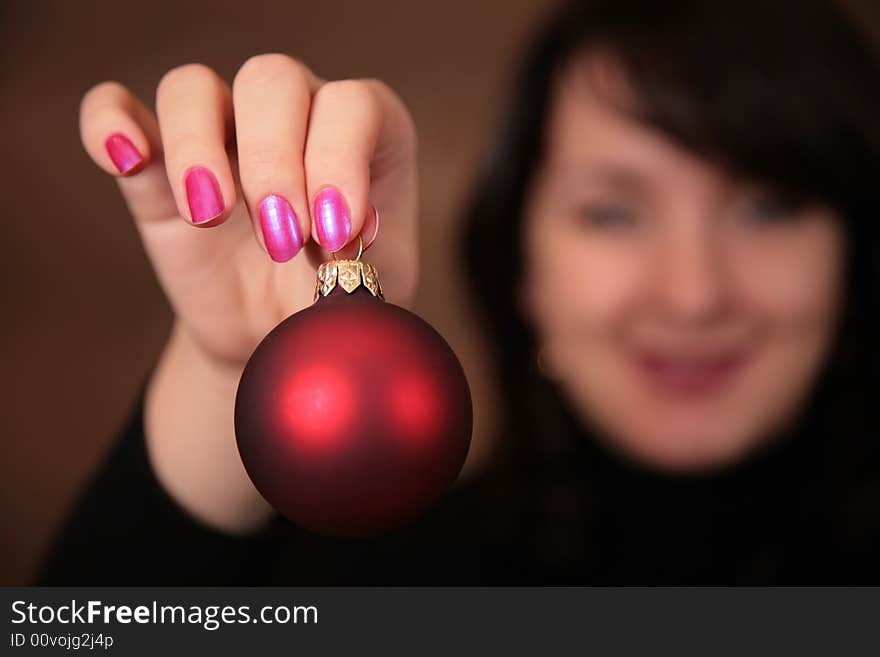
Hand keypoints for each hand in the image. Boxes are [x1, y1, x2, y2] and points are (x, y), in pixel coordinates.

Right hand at [79, 54, 418, 532]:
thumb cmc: (336, 315)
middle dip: (275, 157)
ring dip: (199, 146)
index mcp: (365, 139)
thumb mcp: (370, 306)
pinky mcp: (159, 170)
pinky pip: (117, 110)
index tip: (334, 229)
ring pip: (194, 87)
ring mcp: (222, 140)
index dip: (340, 155)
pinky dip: (110, 121)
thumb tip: (359, 275)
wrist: (277, 346)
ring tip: (211, 216)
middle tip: (282, 238)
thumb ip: (374, 288)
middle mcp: (295, 121)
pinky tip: (125, 156)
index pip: (353, 104)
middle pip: (274, 80)